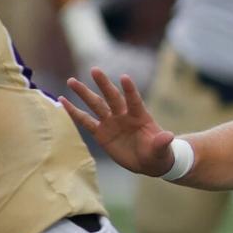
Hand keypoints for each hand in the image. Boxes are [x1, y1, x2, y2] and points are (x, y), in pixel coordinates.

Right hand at [61, 69, 176, 176]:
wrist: (149, 162)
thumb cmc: (159, 153)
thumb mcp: (162, 150)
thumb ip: (162, 142)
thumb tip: (169, 136)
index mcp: (140, 116)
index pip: (134, 100)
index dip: (130, 90)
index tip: (125, 77)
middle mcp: (124, 115)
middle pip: (112, 97)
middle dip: (103, 84)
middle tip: (95, 70)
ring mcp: (111, 122)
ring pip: (96, 105)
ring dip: (84, 93)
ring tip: (71, 81)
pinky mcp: (101, 133)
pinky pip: (85, 121)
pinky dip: (74, 112)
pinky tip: (63, 101)